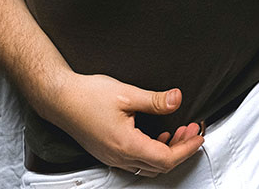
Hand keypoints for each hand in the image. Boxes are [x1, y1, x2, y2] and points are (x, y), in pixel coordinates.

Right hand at [50, 72, 203, 176]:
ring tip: (179, 131)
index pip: (165, 158)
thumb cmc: (87, 95)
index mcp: (126, 145)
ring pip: (148, 165)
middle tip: (192, 130)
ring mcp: (112, 157)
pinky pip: (136, 161)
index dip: (186, 148)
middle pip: (159, 165)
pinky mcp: (108, 152)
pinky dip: (152, 151)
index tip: (198, 136)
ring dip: (167, 151)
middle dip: (181, 149)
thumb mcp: (126, 93)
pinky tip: (157, 135)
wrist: (60, 98)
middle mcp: (119, 157)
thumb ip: (155, 100)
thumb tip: (177, 99)